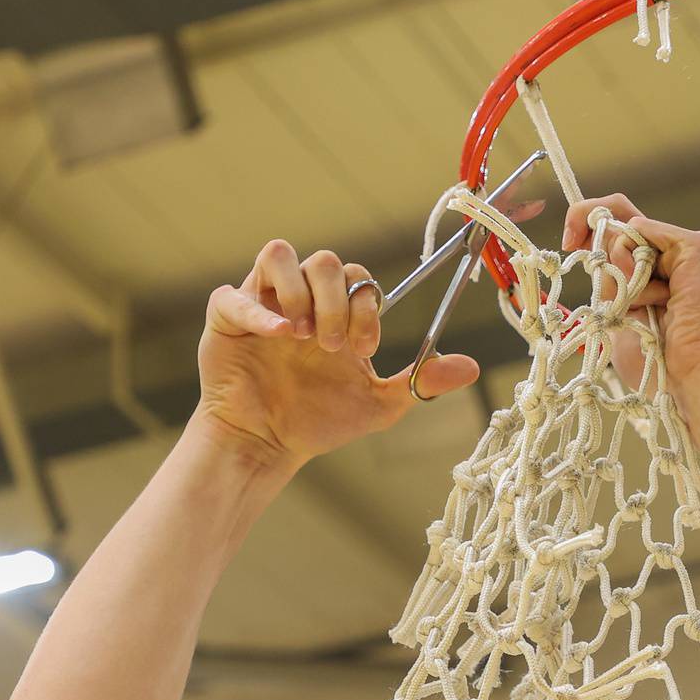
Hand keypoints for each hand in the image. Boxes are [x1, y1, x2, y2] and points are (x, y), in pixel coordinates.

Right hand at [196, 240, 480, 469]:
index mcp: (338, 311)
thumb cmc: (319, 421)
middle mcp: (302, 299)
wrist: (268, 445)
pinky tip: (280, 337)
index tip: (365, 347)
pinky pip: (235, 294)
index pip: (360, 279)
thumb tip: (473, 366)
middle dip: (338, 301)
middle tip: (334, 346)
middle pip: (326, 261)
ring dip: (300, 292)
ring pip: (280, 254)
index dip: (367, 305)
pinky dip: (259, 311)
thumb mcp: (379, 405)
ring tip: (303, 336)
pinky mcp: (226, 317)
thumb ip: (421, 381)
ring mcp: (263, 303)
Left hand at [558, 195, 699, 462]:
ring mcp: (689, 250)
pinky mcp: (699, 247)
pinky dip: (635, 264)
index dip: (589, 226)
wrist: (692, 383)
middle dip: (592, 230)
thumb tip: (598, 246)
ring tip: (644, 310)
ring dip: (620, 272)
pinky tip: (656, 298)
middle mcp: (675, 257)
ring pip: (629, 228)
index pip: (620, 229)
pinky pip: (645, 231)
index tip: (568, 243)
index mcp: (660, 273)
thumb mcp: (618, 318)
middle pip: (623, 215)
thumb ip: (609, 283)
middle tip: (573, 245)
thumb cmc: (658, 367)